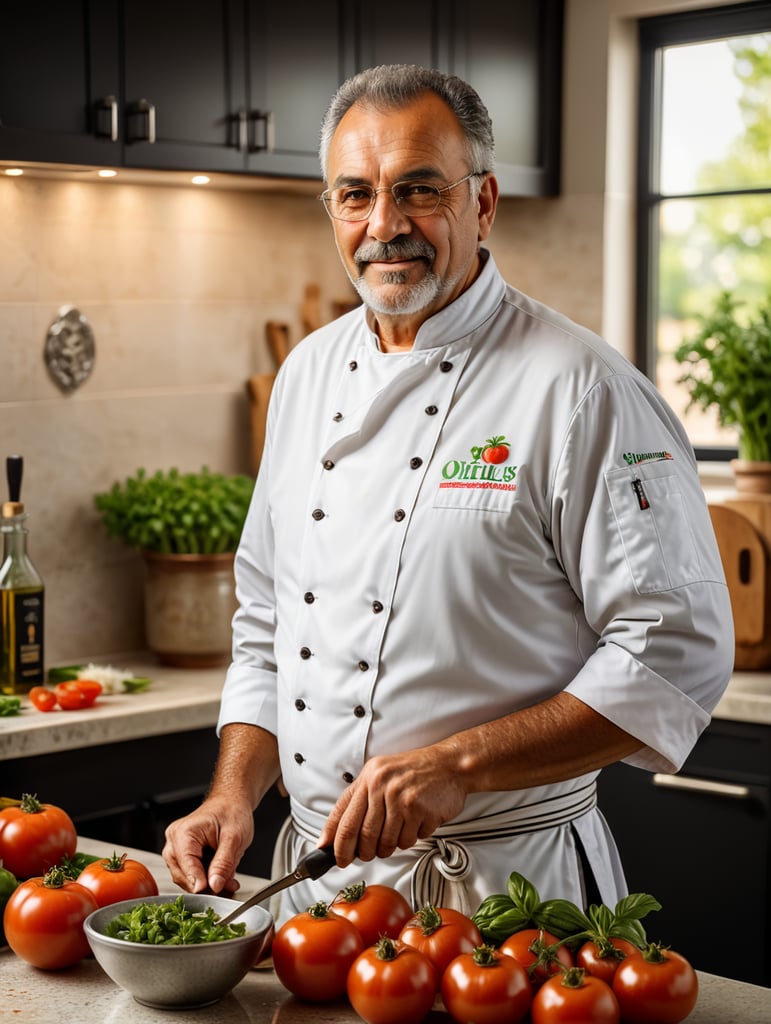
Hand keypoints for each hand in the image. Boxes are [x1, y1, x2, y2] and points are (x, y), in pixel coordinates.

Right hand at [162, 794, 254, 894]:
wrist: (232, 803)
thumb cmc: (232, 812)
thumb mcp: (234, 837)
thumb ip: (224, 863)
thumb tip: (214, 885)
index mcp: (184, 832)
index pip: (186, 865)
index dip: (200, 882)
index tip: (213, 892)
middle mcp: (175, 840)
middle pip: (183, 875)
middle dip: (206, 885)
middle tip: (227, 887)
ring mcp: (176, 848)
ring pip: (187, 878)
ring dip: (208, 884)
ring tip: (229, 881)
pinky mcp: (182, 855)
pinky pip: (191, 874)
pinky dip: (207, 879)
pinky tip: (223, 878)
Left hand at [317, 746, 467, 866]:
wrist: (450, 764)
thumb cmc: (416, 771)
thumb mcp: (381, 774)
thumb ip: (360, 800)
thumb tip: (337, 833)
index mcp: (369, 777)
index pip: (343, 816)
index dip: (335, 842)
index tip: (332, 856)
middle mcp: (382, 786)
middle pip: (362, 836)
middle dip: (364, 852)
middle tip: (367, 854)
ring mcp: (400, 798)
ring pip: (385, 843)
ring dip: (389, 847)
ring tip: (397, 833)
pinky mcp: (418, 810)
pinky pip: (407, 841)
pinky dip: (410, 839)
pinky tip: (415, 824)